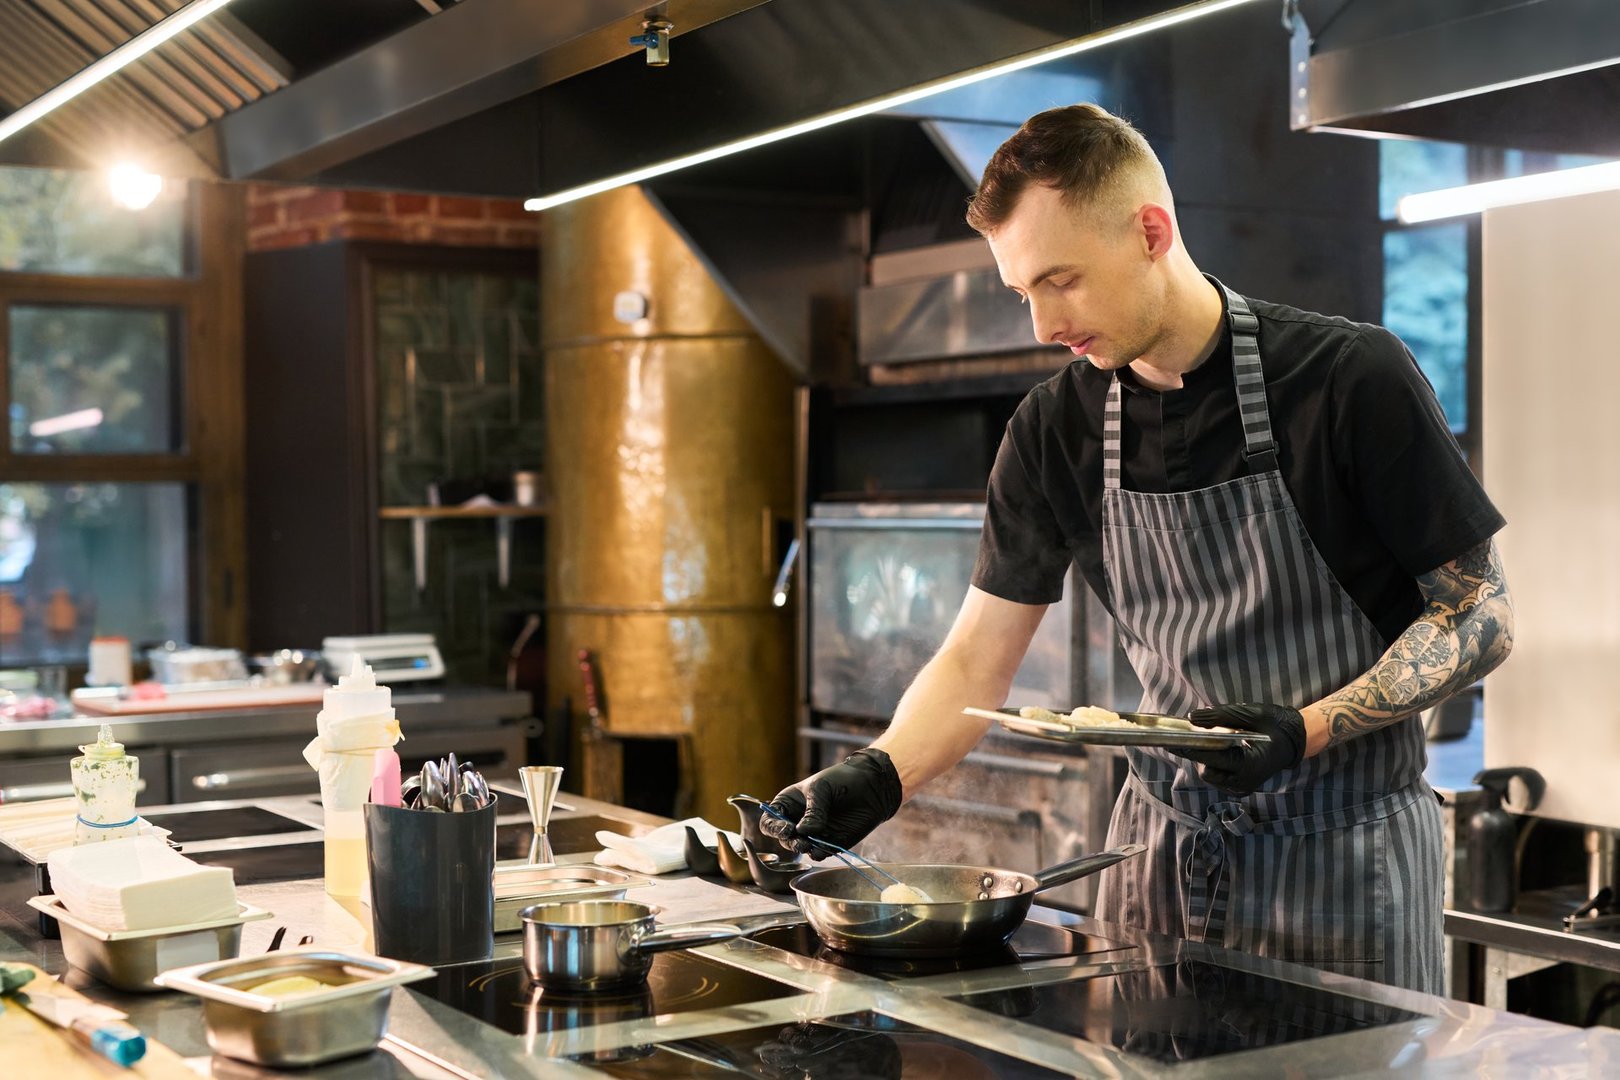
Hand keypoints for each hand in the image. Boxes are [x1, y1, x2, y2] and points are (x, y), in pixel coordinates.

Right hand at [759, 748, 902, 857]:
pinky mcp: (829, 843)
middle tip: (802, 842)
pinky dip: (818, 853)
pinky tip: (823, 847)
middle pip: (783, 839)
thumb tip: (803, 832)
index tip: (787, 829)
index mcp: (789, 804)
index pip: (770, 821)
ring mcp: (813, 834)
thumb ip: (813, 810)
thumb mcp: (822, 788)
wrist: (872, 787)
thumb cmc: (842, 780)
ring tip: (810, 845)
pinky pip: (819, 854)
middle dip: (790, 842)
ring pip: (800, 849)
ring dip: (803, 849)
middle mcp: (798, 821)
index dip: (774, 828)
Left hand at [1180, 703, 1306, 794]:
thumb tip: (1192, 718)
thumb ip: (1220, 716)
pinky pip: (1219, 778)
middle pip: (1207, 771)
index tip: (1171, 742)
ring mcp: (1244, 787)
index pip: (1212, 758)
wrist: (1295, 739)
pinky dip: (1214, 765)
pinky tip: (1220, 752)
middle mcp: (1245, 782)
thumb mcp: (1249, 714)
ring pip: (1211, 776)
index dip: (1190, 749)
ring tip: (1214, 743)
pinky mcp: (1241, 787)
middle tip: (1196, 737)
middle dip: (1199, 754)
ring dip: (1206, 760)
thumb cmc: (1274, 724)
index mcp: (1250, 765)